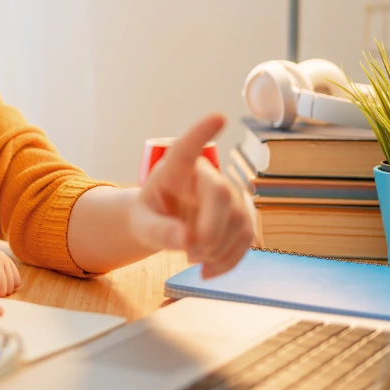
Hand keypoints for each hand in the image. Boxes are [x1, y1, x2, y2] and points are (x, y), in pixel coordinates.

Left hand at [131, 114, 254, 278]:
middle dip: (209, 231)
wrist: (165, 224)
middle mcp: (208, 176)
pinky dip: (228, 263)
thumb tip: (186, 241)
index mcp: (176, 168)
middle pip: (222, 195)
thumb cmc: (151, 214)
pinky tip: (208, 272)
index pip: (188, 148)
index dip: (202, 133)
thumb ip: (158, 231)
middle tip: (188, 254)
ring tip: (191, 258)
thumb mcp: (143, 223)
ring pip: (238, 222)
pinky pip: (247, 241)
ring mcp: (230, 196)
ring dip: (216, 251)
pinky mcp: (243, 219)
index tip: (217, 117)